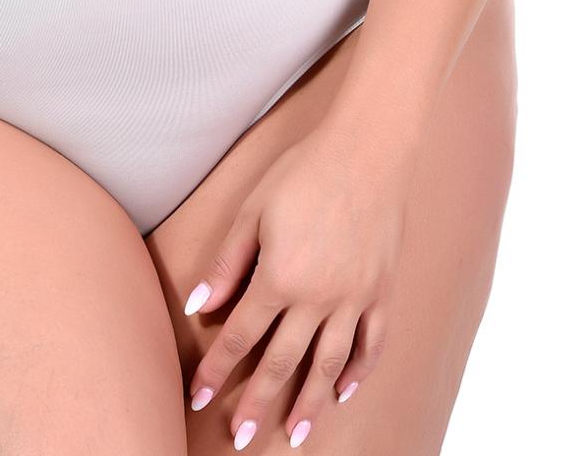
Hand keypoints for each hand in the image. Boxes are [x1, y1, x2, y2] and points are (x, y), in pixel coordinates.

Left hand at [182, 122, 410, 448]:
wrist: (366, 152)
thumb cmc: (303, 173)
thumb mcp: (253, 212)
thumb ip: (226, 264)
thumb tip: (200, 306)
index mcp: (279, 278)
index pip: (240, 337)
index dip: (217, 370)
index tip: (198, 397)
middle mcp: (317, 298)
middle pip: (282, 362)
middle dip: (257, 403)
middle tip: (240, 437)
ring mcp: (354, 299)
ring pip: (328, 365)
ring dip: (308, 403)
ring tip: (295, 434)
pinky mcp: (380, 292)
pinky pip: (371, 344)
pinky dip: (358, 372)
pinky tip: (344, 391)